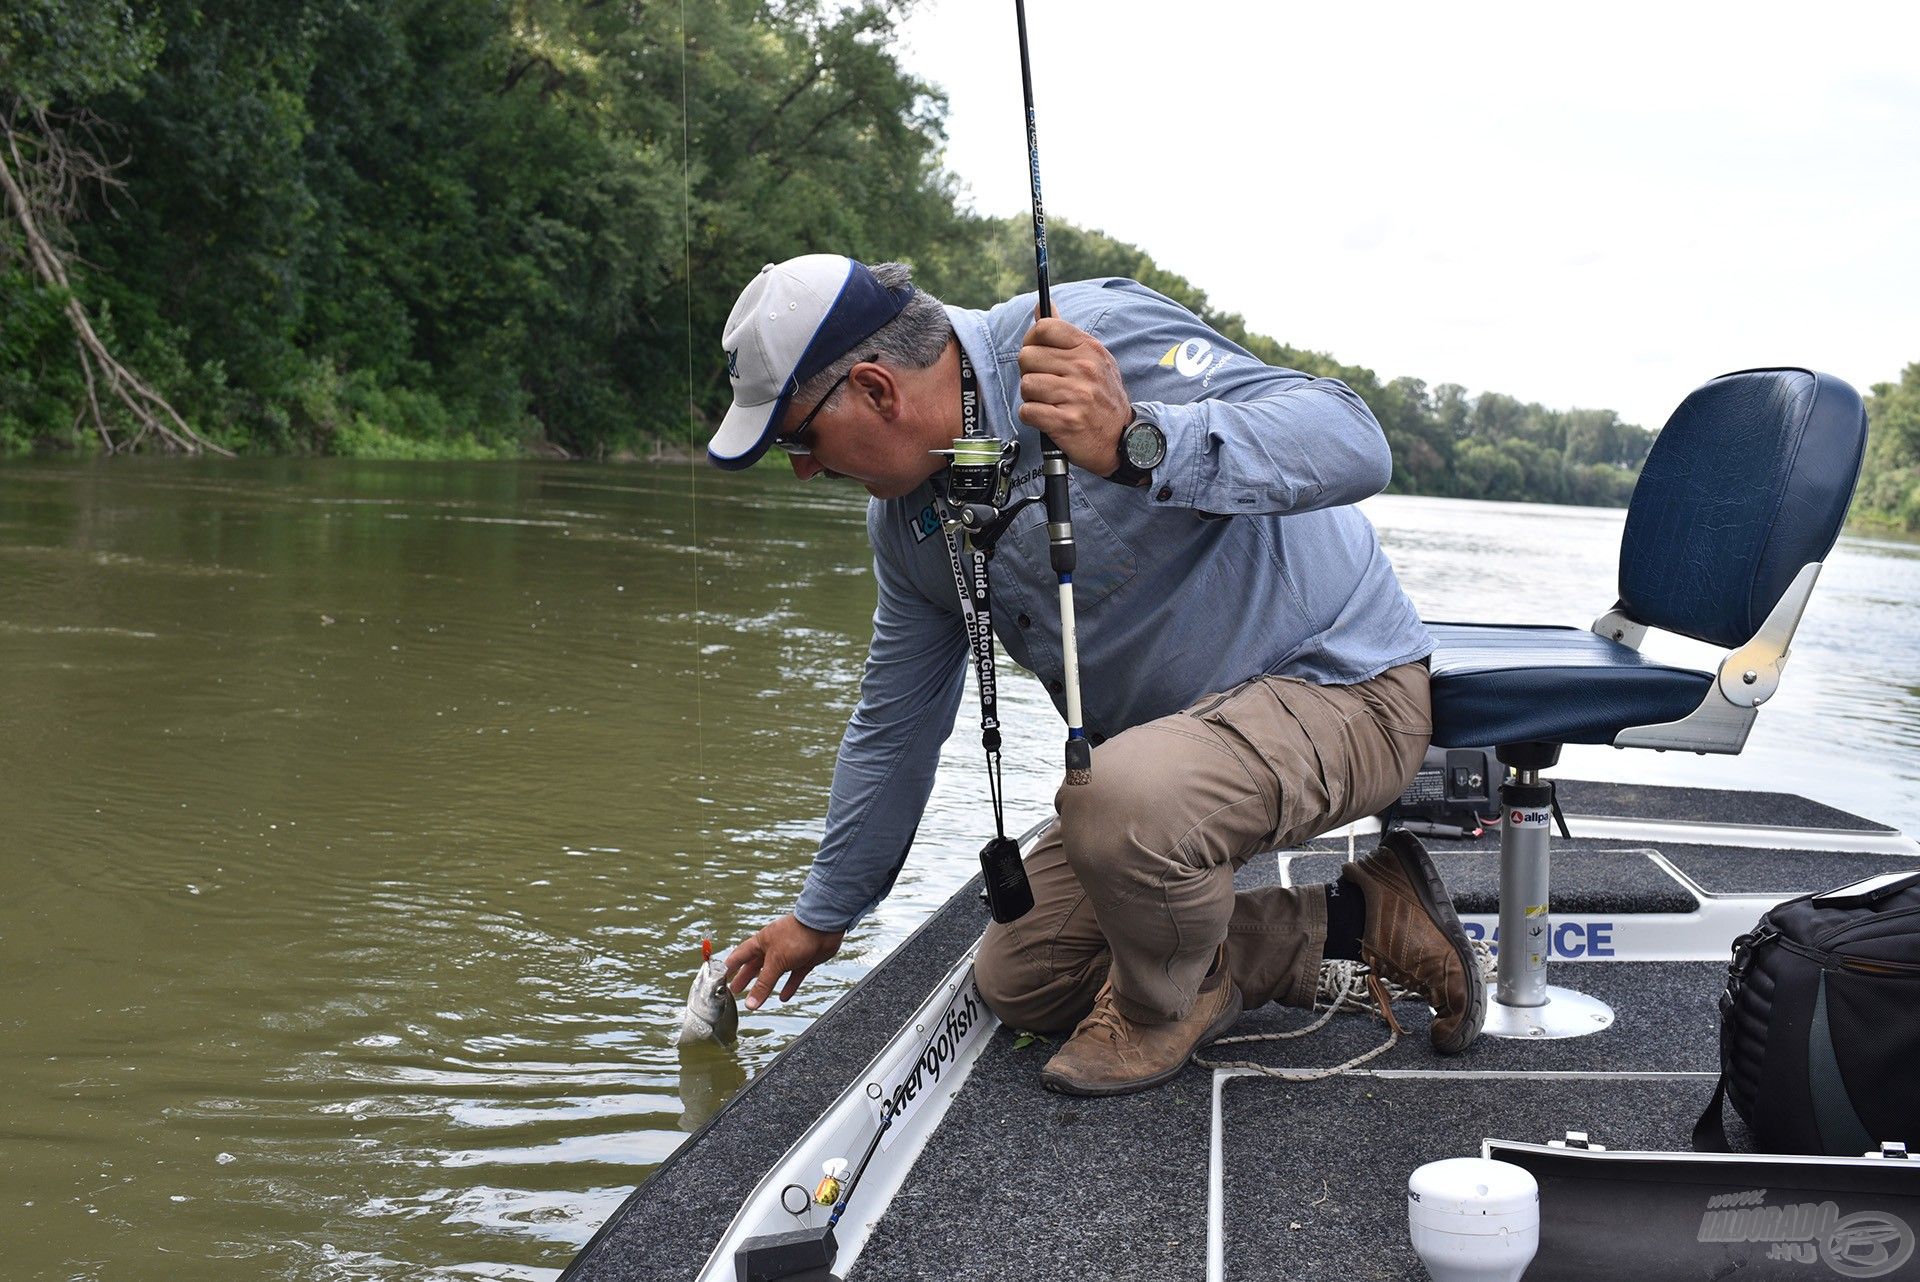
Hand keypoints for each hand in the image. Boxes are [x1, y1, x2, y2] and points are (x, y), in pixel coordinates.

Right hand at [723, 913, 844, 1010]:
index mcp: (761, 942)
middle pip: (755, 966)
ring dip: (764, 985)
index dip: (730, 966)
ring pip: (773, 973)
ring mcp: (789, 954)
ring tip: (756, 997)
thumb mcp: (775, 962)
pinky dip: (788, 987)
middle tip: (735, 990)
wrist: (824, 927)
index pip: (740, 955)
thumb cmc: (796, 936)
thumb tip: (750, 1004)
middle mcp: (773, 948)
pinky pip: (793, 977)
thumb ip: (763, 984)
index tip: (722, 977)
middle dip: (745, 978)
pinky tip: (784, 997)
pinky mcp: (803, 961)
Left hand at [1017, 315, 1132, 474]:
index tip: (1038, 353)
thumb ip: (1065, 333)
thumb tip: (1043, 305)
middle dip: (1030, 372)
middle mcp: (1084, 368)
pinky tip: (1048, 417)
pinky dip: (1032, 417)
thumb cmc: (1103, 397)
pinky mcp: (1065, 421)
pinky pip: (1027, 411)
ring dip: (1032, 397)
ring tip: (1049, 402)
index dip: (1032, 340)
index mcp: (1089, 349)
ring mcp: (1076, 395)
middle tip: (1046, 384)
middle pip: (1027, 357)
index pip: (1044, 328)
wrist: (1122, 438)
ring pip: (1026, 385)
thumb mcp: (1093, 359)